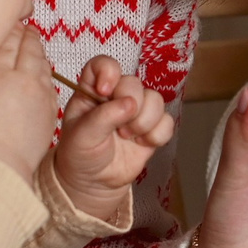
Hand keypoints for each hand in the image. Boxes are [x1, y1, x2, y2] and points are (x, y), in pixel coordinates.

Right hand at [0, 28, 58, 178]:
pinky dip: (47, 75)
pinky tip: (43, 74)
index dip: (11, 31)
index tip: (12, 23)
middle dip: (28, 36)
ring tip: (35, 47)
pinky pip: (51, 85)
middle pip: (30, 49)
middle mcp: (24, 80)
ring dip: (39, 54)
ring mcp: (40, 94)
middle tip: (27, 28)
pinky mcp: (50, 110)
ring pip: (44, 65)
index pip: (9, 43)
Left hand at [53, 55, 174, 218]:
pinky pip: (167, 121)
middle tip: (118, 128)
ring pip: (156, 100)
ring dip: (144, 122)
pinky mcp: (152, 127)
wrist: (94, 183)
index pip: (104, 64)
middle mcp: (116, 95)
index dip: (109, 71)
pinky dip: (158, 135)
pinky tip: (142, 144)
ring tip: (128, 137)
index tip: (105, 91)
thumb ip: (103, 117)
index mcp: (92, 90)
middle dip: (131, 107)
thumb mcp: (82, 136)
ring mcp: (136, 111)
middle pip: (134, 83)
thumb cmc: (80, 155)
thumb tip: (130, 103)